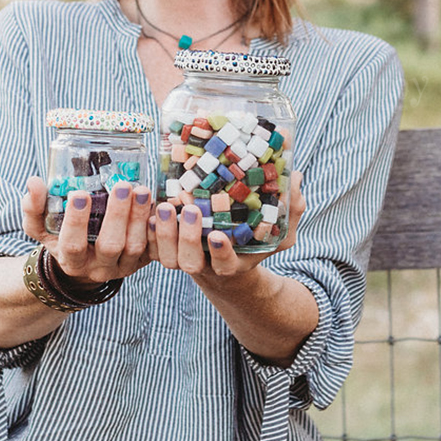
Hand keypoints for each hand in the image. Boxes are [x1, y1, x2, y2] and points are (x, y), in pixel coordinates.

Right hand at [21, 175, 152, 285]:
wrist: (85, 263)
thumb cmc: (61, 238)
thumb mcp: (41, 227)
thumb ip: (34, 207)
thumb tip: (33, 182)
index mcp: (72, 262)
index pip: (73, 246)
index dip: (76, 223)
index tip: (79, 195)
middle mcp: (98, 268)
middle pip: (110, 246)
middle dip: (117, 215)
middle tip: (122, 186)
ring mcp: (123, 266)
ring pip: (134, 246)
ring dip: (139, 217)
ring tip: (141, 189)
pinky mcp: (143, 261)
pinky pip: (154, 249)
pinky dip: (157, 228)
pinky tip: (158, 205)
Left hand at [149, 170, 304, 277]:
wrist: (222, 253)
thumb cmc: (253, 239)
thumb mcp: (278, 230)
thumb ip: (290, 208)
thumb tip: (296, 175)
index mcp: (231, 263)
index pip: (225, 265)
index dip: (220, 254)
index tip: (217, 237)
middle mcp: (204, 264)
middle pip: (188, 262)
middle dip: (186, 238)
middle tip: (190, 209)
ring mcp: (181, 256)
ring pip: (165, 255)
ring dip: (163, 232)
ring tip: (165, 204)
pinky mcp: (165, 246)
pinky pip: (149, 245)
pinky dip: (145, 227)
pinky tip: (146, 202)